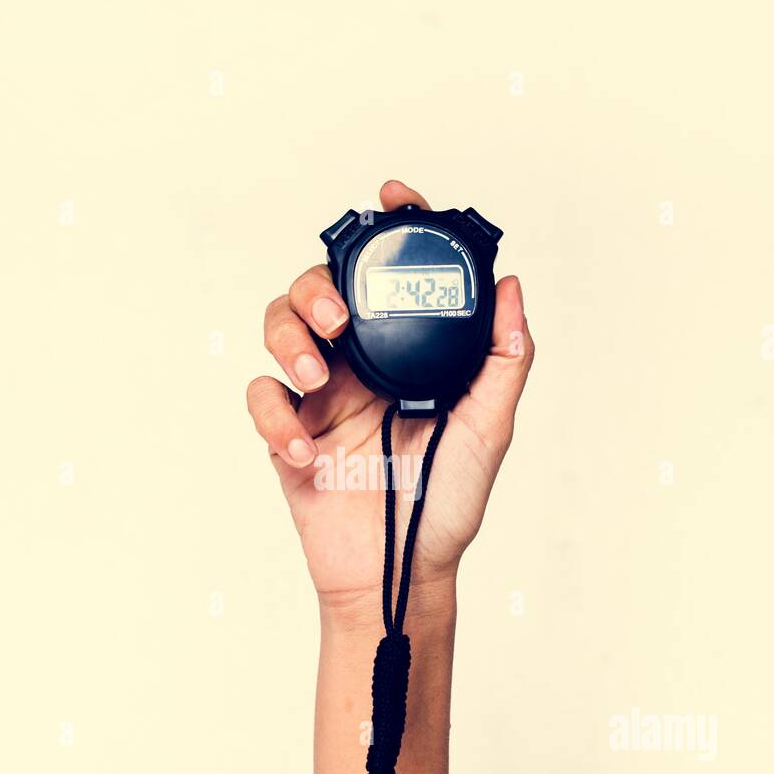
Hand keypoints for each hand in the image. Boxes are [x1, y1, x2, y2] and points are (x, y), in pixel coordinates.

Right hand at [246, 180, 533, 609]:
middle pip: (318, 288)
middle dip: (318, 284)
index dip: (391, 229)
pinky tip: (306, 449)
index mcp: (405, 353)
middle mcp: (358, 364)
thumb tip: (511, 287)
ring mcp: (319, 397)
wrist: (401, 575)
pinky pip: (262, 399)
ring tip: (318, 378)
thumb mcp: (488, 429)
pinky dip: (275, 415)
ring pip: (279, 329)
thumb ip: (504, 360)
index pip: (391, 276)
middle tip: (338, 316)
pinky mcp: (287, 434)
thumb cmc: (445, 505)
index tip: (395, 198)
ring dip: (290, 340)